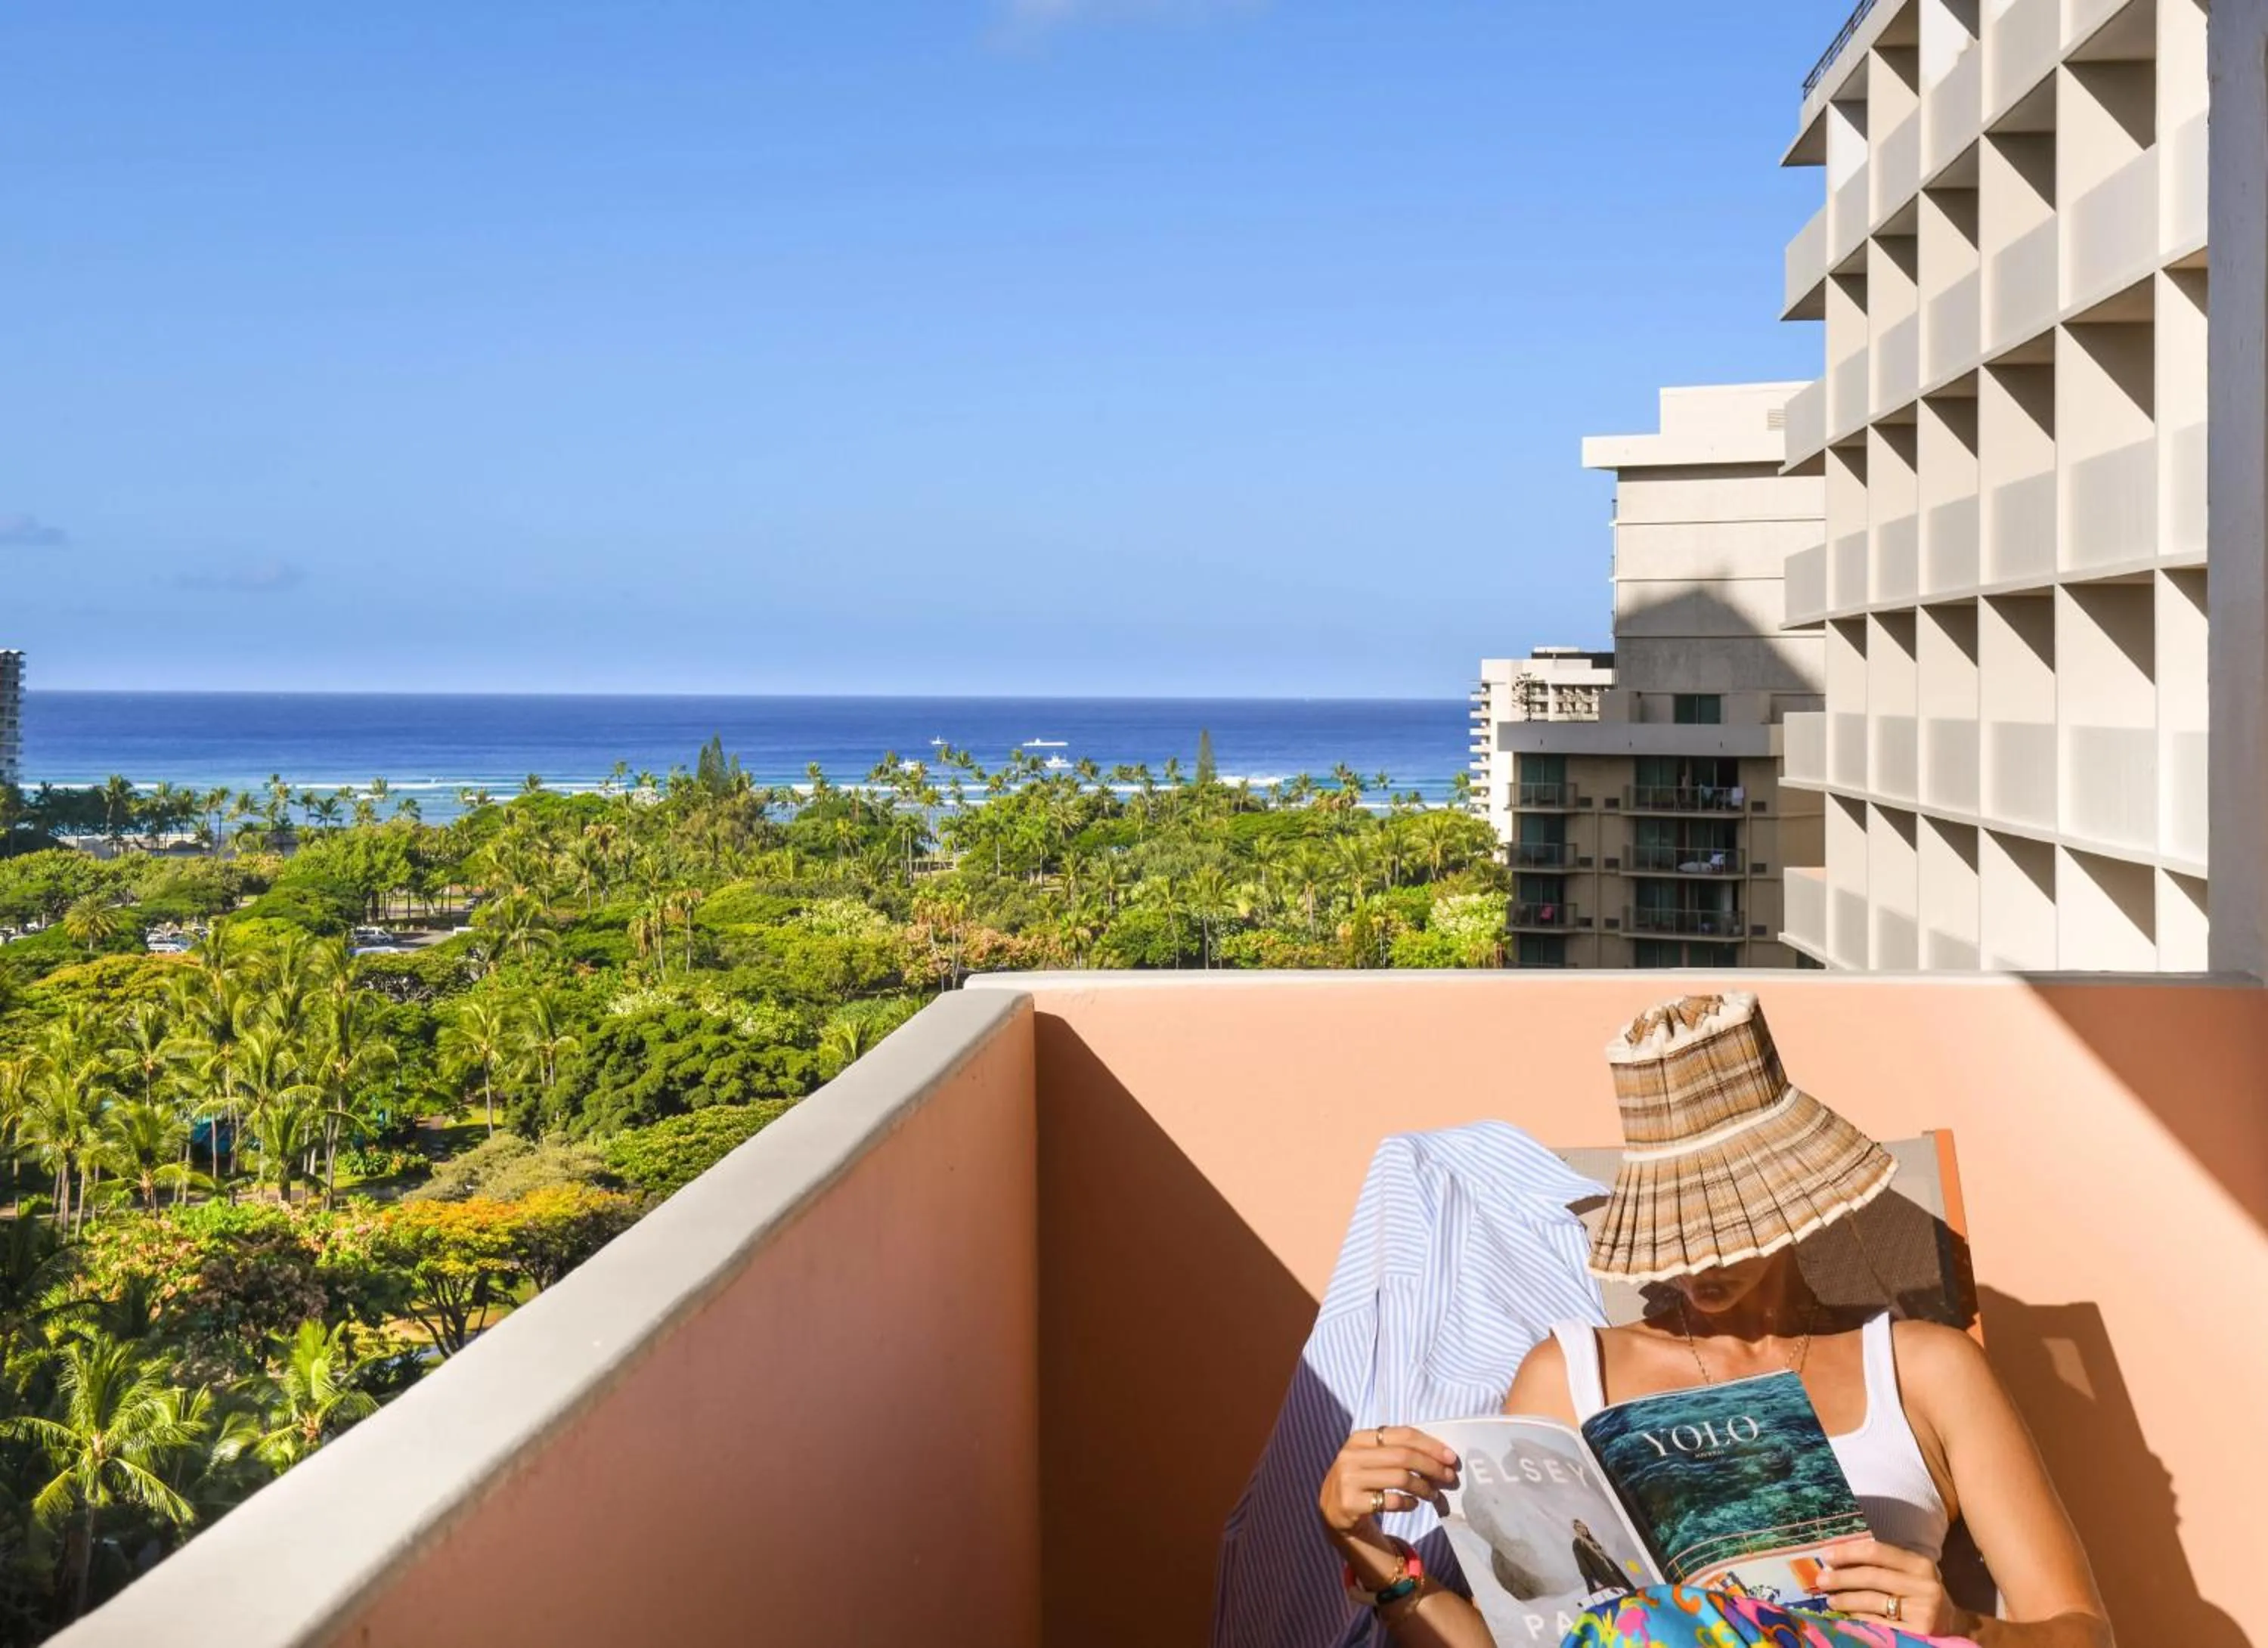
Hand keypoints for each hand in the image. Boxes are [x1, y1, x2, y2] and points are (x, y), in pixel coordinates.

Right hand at [1316, 1426, 1460, 1541]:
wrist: (1333, 1512)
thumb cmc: (1362, 1481)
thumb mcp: (1372, 1459)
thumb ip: (1398, 1451)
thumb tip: (1442, 1455)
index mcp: (1359, 1438)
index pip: (1402, 1435)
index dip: (1431, 1445)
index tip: (1451, 1457)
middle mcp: (1350, 1456)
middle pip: (1404, 1456)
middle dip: (1432, 1467)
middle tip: (1449, 1478)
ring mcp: (1348, 1480)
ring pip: (1400, 1478)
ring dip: (1424, 1487)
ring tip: (1434, 1494)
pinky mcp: (1351, 1504)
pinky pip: (1391, 1501)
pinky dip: (1409, 1503)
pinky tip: (1413, 1504)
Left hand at [1816, 1538, 1973, 1636]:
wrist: (1953, 1627)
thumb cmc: (1920, 1595)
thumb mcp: (1909, 1574)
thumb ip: (1882, 1564)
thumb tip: (1836, 1559)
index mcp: (1920, 1564)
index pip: (1877, 1551)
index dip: (1848, 1552)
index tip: (1825, 1555)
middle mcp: (1924, 1585)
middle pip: (1872, 1576)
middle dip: (1841, 1577)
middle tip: (1820, 1579)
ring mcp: (1923, 1611)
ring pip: (1873, 1600)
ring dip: (1845, 1599)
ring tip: (1829, 1599)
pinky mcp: (1918, 1632)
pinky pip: (1879, 1622)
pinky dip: (1858, 1618)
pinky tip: (1846, 1616)